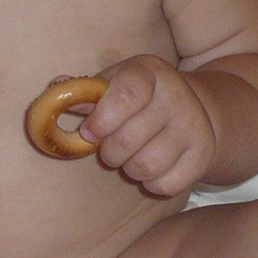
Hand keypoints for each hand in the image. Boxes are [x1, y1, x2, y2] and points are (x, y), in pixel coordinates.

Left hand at [78, 54, 218, 196]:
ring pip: (145, 165)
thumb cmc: (139, 98)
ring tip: (132, 157)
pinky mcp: (203, 155)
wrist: (195, 109)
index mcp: (149, 72)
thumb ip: (84, 92)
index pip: (126, 94)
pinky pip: (165, 184)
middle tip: (111, 148)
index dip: (101, 119)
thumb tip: (54, 88)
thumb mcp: (114, 84)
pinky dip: (152, 183)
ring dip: (129, 168)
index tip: (89, 133)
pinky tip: (153, 168)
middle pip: (127, 139)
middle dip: (109, 152)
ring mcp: (194, 126)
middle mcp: (177, 95)